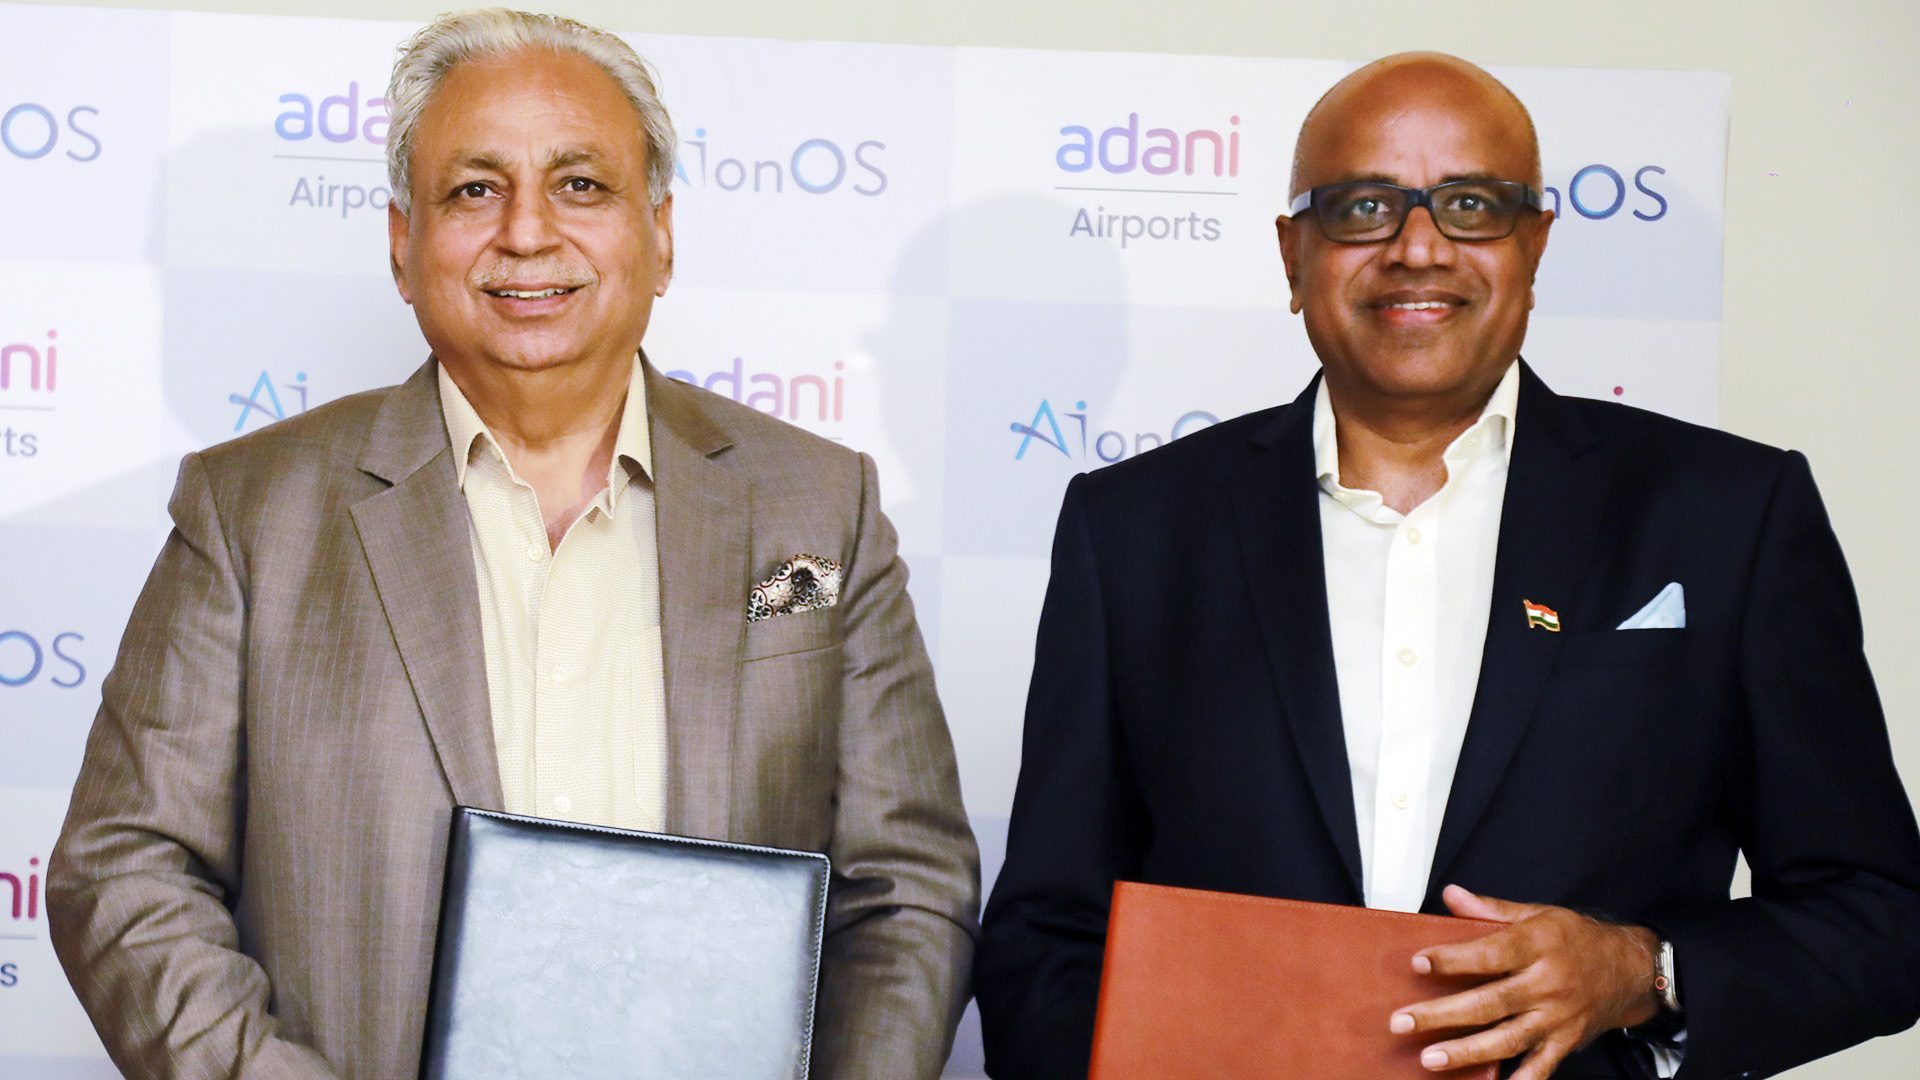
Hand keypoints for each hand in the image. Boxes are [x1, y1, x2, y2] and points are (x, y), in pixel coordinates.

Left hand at [1388, 884, 1660, 1078]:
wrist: (1630, 969)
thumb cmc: (1577, 939)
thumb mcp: (1537, 914)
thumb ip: (1491, 909)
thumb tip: (1451, 895)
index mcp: (1537, 946)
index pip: (1488, 954)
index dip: (1452, 960)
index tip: (1418, 964)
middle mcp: (1546, 984)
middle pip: (1489, 1003)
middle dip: (1442, 1015)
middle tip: (1403, 1021)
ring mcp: (1556, 1017)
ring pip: (1507, 1039)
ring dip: (1466, 1051)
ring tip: (1430, 1058)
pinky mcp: (1565, 1042)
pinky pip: (1541, 1066)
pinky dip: (1521, 1079)